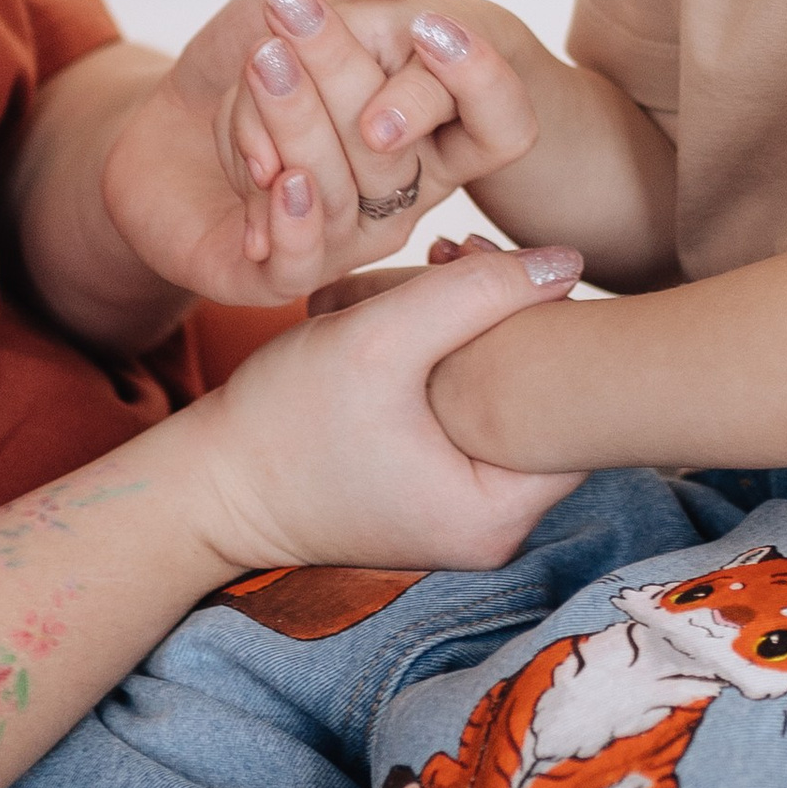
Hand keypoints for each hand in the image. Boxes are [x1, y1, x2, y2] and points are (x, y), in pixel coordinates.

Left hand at [99, 0, 534, 307]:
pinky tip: (273, 174)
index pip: (503, 124)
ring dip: (293, 118)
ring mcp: (345, 240)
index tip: (427, 25)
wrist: (162, 124)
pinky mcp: (278, 276)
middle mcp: (402, 192)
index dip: (480, 80)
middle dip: (340, 71)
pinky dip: (289, 216)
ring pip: (338, 189)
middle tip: (288, 12)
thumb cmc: (248, 57)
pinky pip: (300, 261)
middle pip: (396, 147)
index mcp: (431, 127)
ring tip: (260, 62)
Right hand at [173, 240, 586, 573]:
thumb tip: (571, 264)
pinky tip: (417, 315)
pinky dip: (452, 359)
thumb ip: (477, 293)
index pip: (578, 413)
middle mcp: (496, 528)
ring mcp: (467, 513)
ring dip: (476, 331)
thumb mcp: (379, 339)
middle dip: (510, 319)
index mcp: (496, 516)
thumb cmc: (282, 420)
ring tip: (433, 274)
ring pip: (507, 398)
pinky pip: (473, 413)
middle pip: (546, 403)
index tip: (499, 273)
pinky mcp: (438, 491)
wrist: (208, 484)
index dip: (552, 328)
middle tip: (460, 258)